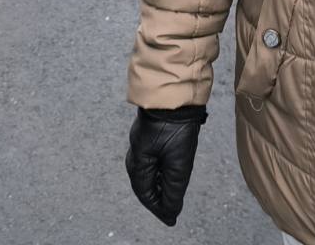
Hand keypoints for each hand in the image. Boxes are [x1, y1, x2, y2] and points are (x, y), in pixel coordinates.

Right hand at [126, 106, 206, 225]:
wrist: (174, 94)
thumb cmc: (174, 127)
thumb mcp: (178, 162)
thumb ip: (174, 189)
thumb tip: (172, 211)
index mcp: (138, 164)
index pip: (146, 195)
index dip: (159, 209)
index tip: (171, 220)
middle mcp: (136, 155)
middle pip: (145, 185)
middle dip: (158, 199)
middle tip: (171, 211)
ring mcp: (142, 144)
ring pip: (150, 172)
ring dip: (160, 185)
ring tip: (172, 195)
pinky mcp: (151, 134)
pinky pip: (153, 160)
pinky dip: (162, 171)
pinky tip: (170, 172)